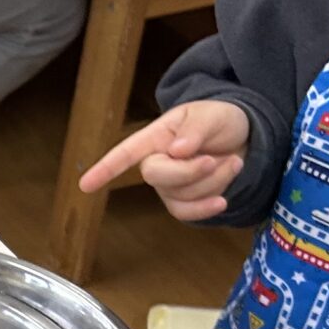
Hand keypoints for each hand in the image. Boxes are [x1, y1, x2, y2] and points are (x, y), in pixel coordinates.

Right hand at [83, 100, 251, 218]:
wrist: (243, 139)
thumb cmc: (219, 122)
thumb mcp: (211, 115)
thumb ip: (195, 129)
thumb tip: (177, 150)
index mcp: (156, 137)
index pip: (125, 153)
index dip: (105, 168)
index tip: (85, 185)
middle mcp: (156, 163)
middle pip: (155, 176)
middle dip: (188, 172)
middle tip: (213, 158)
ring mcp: (168, 186)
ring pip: (180, 195)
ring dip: (213, 182)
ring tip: (231, 162)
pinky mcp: (183, 202)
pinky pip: (188, 213)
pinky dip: (208, 206)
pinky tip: (222, 200)